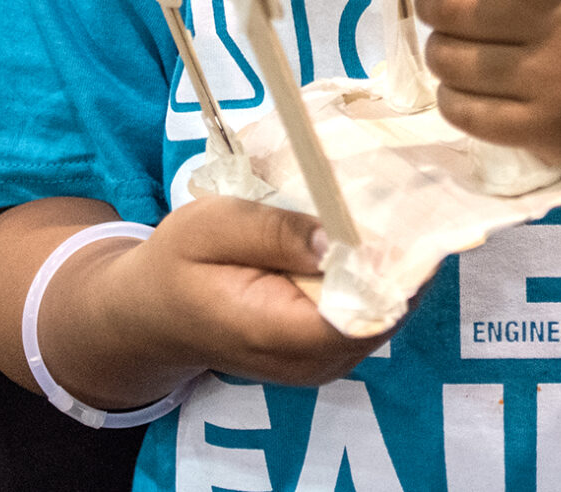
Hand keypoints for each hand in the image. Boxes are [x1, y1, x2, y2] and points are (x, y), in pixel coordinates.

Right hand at [60, 196, 390, 394]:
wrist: (154, 315)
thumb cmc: (178, 264)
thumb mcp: (211, 228)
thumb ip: (272, 232)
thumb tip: (336, 238)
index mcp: (275, 333)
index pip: (361, 312)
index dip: (394, 264)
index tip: (405, 210)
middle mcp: (309, 363)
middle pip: (385, 314)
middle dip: (400, 258)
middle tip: (405, 195)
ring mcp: (323, 365)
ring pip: (386, 316)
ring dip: (393, 267)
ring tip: (391, 209)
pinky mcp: (328, 354)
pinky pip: (371, 317)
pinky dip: (378, 279)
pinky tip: (369, 239)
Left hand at [416, 0, 560, 186]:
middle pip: (459, 6)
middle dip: (435, 3)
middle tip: (446, 8)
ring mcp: (555, 80)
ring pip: (449, 59)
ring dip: (442, 52)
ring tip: (463, 52)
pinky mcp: (543, 129)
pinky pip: (462, 110)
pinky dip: (452, 96)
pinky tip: (469, 90)